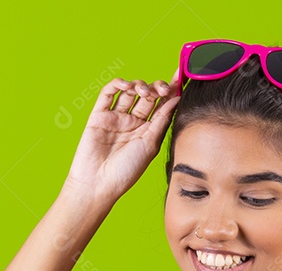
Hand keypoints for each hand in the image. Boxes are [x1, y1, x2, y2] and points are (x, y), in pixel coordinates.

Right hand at [64, 69, 180, 202]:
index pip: (163, 105)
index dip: (173, 90)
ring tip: (145, 92)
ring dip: (140, 85)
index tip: (183, 75)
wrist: (98, 184)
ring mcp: (116, 117)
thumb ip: (162, 120)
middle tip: (163, 89)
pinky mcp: (99, 115)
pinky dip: (119, 84)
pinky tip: (128, 86)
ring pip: (130, 91)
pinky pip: (108, 93)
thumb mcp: (150, 144)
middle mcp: (133, 122)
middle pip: (148, 95)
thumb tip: (176, 98)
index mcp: (148, 131)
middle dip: (158, 87)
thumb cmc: (126, 171)